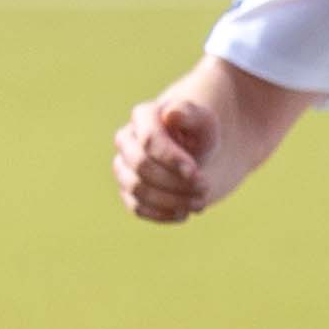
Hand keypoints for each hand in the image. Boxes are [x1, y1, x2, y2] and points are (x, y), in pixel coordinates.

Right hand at [112, 86, 221, 222]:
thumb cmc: (200, 135)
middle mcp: (126, 140)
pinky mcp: (128, 190)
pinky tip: (183, 213)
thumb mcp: (204, 122)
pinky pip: (136, 207)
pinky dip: (161, 214)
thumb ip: (191, 115)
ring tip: (200, 203)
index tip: (196, 173)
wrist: (196, 154)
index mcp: (144, 116)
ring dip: (171, 200)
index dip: (171, 159)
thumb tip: (171, 114)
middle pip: (142, 166)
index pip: (149, 140)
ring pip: (137, 188)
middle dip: (176, 181)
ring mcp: (123, 166)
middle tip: (205, 187)